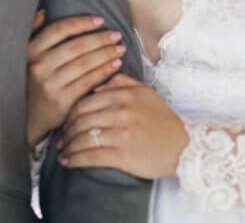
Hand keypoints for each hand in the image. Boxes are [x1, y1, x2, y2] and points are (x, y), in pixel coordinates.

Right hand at [26, 11, 126, 150]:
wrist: (28, 117)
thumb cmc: (31, 81)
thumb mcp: (25, 56)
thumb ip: (32, 32)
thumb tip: (43, 11)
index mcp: (31, 50)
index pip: (61, 29)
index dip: (83, 22)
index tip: (100, 20)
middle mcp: (39, 65)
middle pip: (77, 46)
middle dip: (100, 38)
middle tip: (116, 35)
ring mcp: (51, 84)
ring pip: (85, 63)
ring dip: (107, 54)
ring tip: (120, 48)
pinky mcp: (63, 101)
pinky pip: (89, 81)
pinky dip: (105, 71)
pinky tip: (116, 65)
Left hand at [57, 73, 188, 178]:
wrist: (184, 146)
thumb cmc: (162, 120)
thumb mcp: (145, 92)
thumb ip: (120, 83)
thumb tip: (95, 86)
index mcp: (124, 95)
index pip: (85, 101)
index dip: (70, 113)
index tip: (66, 122)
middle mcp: (121, 111)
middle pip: (80, 119)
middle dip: (66, 131)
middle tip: (61, 139)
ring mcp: (121, 133)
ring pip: (82, 138)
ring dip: (68, 147)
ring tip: (62, 152)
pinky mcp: (123, 155)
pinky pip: (90, 156)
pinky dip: (74, 160)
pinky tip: (67, 162)